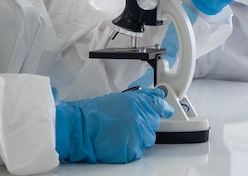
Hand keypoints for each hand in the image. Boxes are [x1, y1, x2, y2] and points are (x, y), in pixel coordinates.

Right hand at [55, 88, 173, 163]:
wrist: (80, 129)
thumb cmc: (95, 113)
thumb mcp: (119, 98)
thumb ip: (140, 97)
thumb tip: (156, 96)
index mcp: (138, 102)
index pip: (159, 103)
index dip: (164, 107)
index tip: (167, 110)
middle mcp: (141, 118)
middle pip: (155, 123)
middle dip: (145, 123)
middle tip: (129, 123)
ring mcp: (138, 135)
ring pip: (149, 138)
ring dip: (139, 136)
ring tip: (122, 133)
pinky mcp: (132, 150)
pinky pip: (139, 151)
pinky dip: (131, 148)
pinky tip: (118, 142)